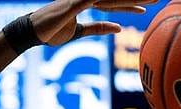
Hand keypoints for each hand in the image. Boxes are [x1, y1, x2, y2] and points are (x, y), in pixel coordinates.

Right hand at [29, 0, 159, 45]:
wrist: (30, 33)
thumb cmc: (50, 32)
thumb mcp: (78, 32)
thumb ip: (97, 28)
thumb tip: (118, 28)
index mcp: (86, 2)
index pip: (113, 2)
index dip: (129, 4)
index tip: (146, 6)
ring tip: (149, 0)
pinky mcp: (73, 4)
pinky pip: (96, 2)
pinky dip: (112, 4)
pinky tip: (122, 8)